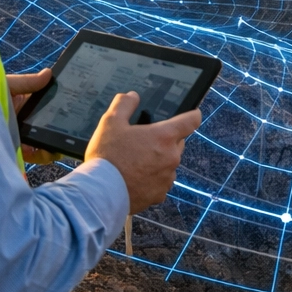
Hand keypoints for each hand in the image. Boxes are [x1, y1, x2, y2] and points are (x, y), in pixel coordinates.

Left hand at [7, 69, 61, 163]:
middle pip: (46, 126)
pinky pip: (32, 154)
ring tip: (58, 145)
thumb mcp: (8, 85)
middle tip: (69, 130)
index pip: (45, 106)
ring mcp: (19, 135)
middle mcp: (23, 120)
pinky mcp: (14, 148)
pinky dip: (41, 154)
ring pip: (41, 142)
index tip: (70, 107)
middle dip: (59, 129)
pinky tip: (45, 151)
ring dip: (52, 144)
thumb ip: (28, 82)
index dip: (58, 108)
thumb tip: (49, 73)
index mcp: (22, 103)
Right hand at [83, 92, 201, 213]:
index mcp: (164, 137)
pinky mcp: (159, 194)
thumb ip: (124, 105)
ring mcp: (167, 177)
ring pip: (169, 164)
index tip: (191, 114)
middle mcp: (171, 157)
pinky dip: (152, 179)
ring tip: (136, 162)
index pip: (192, 120)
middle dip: (166, 140)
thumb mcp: (110, 123)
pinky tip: (135, 178)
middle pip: (179, 143)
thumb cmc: (107, 157)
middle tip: (145, 141)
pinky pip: (161, 182)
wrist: (100, 194)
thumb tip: (132, 96)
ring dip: (159, 161)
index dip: (192, 115)